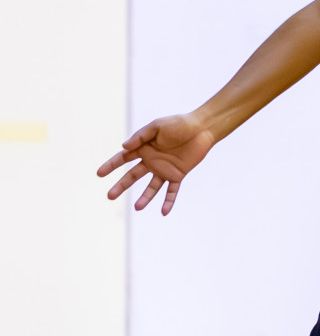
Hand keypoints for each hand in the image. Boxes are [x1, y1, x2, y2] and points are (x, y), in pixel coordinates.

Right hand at [97, 112, 216, 214]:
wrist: (203, 127)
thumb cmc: (179, 123)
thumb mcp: (157, 126)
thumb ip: (140, 136)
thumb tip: (123, 147)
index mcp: (144, 148)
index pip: (124, 158)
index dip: (111, 165)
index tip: (99, 173)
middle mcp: (152, 161)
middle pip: (133, 176)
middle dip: (121, 185)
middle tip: (109, 196)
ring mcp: (164, 169)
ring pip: (151, 187)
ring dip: (145, 198)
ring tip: (137, 208)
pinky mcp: (178, 174)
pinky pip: (172, 190)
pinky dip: (168, 201)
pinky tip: (164, 212)